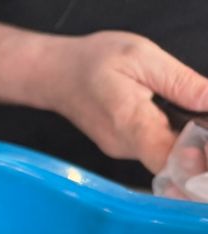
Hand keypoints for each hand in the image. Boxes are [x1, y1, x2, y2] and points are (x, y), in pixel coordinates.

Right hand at [43, 31, 207, 173]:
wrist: (55, 76)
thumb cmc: (92, 63)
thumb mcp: (142, 57)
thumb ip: (180, 82)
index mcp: (130, 122)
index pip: (169, 160)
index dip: (195, 161)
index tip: (205, 144)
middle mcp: (124, 146)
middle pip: (172, 161)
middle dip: (198, 150)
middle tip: (204, 123)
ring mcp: (122, 151)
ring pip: (166, 157)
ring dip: (187, 142)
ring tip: (192, 117)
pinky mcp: (122, 149)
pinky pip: (155, 151)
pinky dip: (172, 139)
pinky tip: (175, 120)